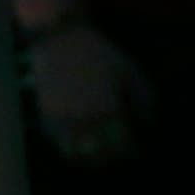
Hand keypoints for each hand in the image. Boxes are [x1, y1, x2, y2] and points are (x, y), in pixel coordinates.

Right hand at [28, 23, 152, 166]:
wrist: (59, 36)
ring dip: (86, 157)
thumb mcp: (130, 69)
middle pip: (100, 155)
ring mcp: (64, 118)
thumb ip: (144, 97)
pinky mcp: (46, 114)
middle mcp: (87, 119)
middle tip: (116, 152)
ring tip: (94, 153)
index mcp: (111, 109)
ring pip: (76, 154)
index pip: (124, 146)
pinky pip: (57, 142)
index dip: (132, 151)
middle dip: (110, 157)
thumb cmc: (98, 51)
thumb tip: (148, 122)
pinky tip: (75, 142)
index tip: (136, 150)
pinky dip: (67, 147)